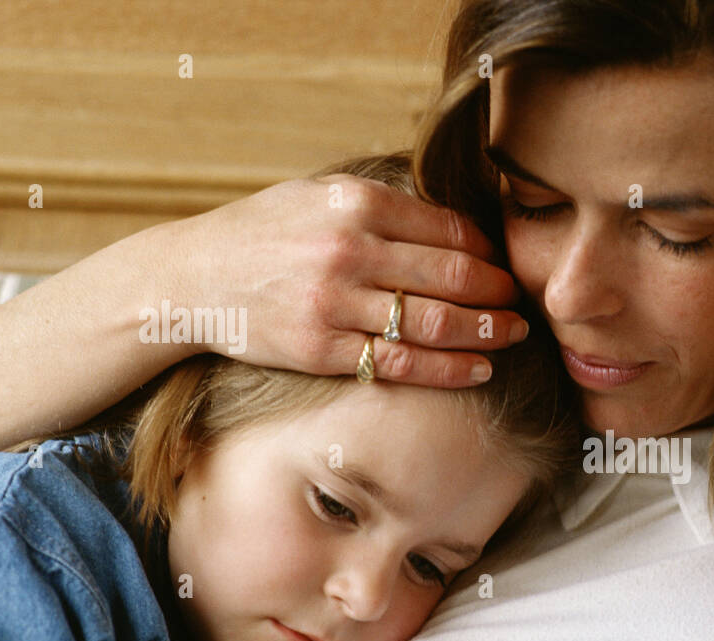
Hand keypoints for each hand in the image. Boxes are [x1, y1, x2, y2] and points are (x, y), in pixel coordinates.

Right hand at [167, 173, 526, 385]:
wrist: (190, 280)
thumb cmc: (263, 235)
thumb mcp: (317, 197)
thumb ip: (382, 208)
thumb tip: (457, 228)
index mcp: (354, 203)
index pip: (447, 229)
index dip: (488, 252)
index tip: (506, 266)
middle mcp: (348, 250)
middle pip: (451, 276)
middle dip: (499, 293)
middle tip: (523, 304)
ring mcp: (334, 302)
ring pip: (434, 323)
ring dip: (486, 332)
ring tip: (513, 335)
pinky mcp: (322, 349)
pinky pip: (401, 364)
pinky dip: (449, 370)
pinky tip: (480, 370)